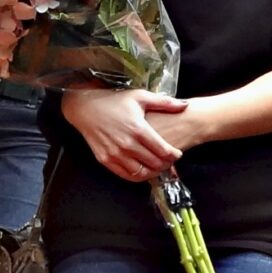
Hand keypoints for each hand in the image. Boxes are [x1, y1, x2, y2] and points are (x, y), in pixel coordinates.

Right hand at [63, 87, 189, 181]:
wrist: (86, 108)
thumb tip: (186, 105)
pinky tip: (143, 169)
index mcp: (138, 129)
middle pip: (154, 163)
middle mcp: (127, 144)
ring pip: (141, 173)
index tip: (178, 154)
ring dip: (152, 172)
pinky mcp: (105, 160)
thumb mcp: (140, 97)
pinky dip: (137, 176)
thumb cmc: (115, 101)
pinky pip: (126, 175)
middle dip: (166, 164)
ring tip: (157, 166)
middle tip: (170, 161)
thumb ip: (164, 103)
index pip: (163, 151)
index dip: (174, 155)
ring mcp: (115, 154)